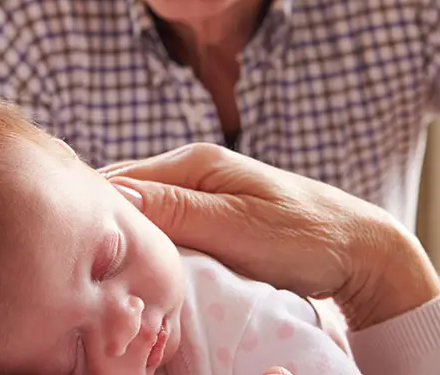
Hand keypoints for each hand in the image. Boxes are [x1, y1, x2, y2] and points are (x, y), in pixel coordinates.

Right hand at [103, 143, 439, 329]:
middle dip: (104, 229)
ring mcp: (199, 197)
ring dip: (126, 244)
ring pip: (142, 219)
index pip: (117, 180)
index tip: (78, 252)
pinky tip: (142, 275)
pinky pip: (163, 234)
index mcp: (193, 162)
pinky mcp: (209, 222)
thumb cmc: (306, 237)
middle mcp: (190, 172)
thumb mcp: (239, 226)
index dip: (93, 214)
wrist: (360, 251)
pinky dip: (149, 252)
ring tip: (110, 276)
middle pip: (124, 198)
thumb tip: (115, 197)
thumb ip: (178, 211)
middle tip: (88, 271)